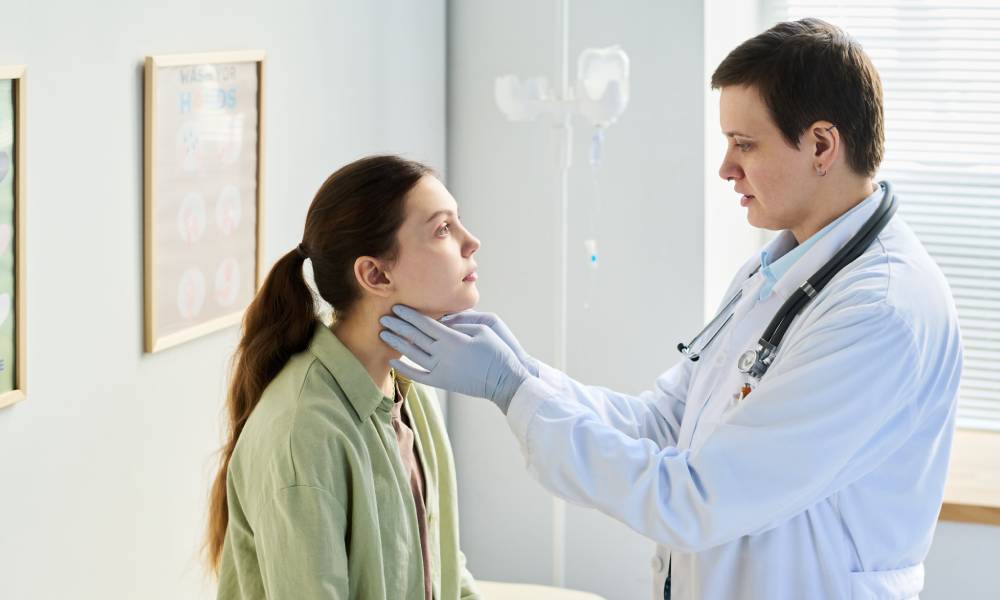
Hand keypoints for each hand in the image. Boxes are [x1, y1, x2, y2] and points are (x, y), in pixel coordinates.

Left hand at [379, 305, 530, 412]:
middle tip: (383, 317)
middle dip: (398, 325)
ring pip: (413, 354)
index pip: (424, 324)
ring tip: (384, 334)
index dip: (409, 315)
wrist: (505, 381)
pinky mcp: (443, 382)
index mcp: (452, 339)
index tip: (397, 307)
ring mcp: (441, 370)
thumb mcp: (484, 329)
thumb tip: (442, 319)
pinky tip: (393, 362)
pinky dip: (404, 368)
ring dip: (397, 343)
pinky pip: (418, 375)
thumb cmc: (498, 352)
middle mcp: (443, 354)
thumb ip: (461, 322)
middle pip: (415, 337)